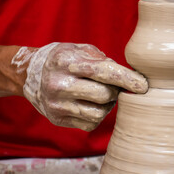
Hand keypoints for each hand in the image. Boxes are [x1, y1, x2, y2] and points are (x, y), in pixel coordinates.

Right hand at [17, 43, 147, 130]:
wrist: (30, 74)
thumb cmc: (63, 59)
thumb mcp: (80, 49)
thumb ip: (103, 60)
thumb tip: (128, 77)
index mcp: (67, 61)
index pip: (104, 72)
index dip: (127, 79)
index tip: (144, 86)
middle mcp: (59, 84)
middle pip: (105, 95)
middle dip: (116, 91)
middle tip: (113, 86)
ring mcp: (57, 104)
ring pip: (99, 113)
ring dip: (108, 105)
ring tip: (101, 95)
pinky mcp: (57, 119)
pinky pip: (90, 123)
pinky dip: (97, 115)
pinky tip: (90, 104)